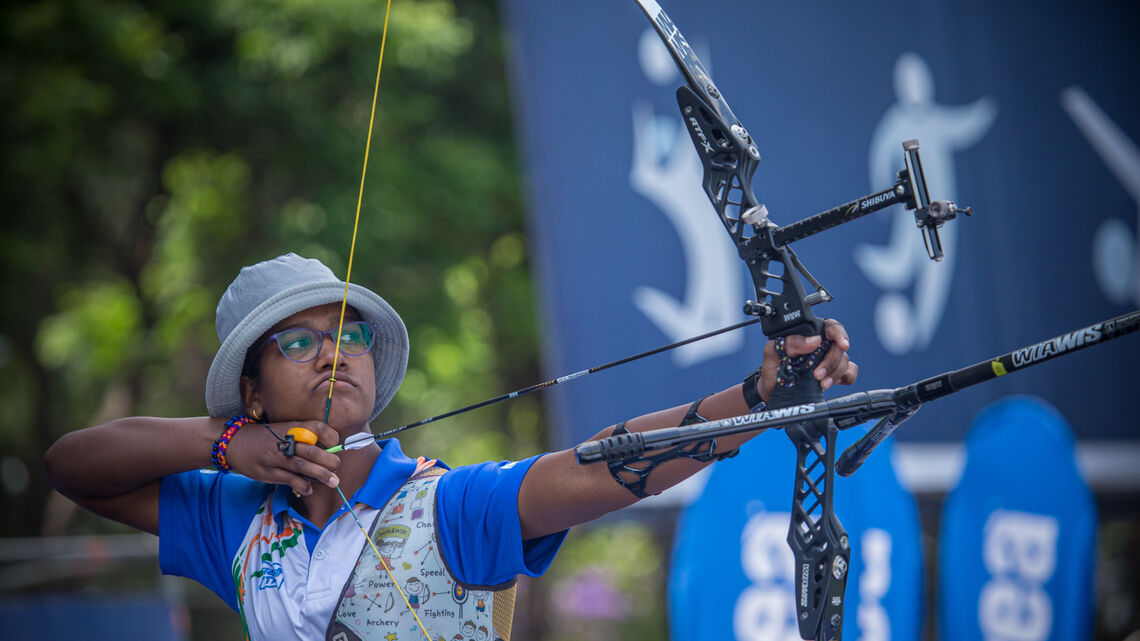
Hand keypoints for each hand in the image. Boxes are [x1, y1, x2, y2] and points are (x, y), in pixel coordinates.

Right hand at [224, 420, 341, 495]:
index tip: (336, 445)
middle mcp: (284, 441)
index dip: (331, 437)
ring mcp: (275, 457)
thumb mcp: (284, 429)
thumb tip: (328, 451)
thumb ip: (303, 437)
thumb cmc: (266, 437)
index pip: (318, 428)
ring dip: (321, 475)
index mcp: (291, 427)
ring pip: (303, 466)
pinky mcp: (267, 472)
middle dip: (329, 461)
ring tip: (333, 482)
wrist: (235, 442)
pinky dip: (302, 486)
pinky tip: (309, 489)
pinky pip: (289, 480)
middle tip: (337, 467)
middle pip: (312, 451)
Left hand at [759, 319, 857, 401]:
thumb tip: (814, 340)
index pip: (830, 327)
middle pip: (839, 346)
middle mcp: (821, 345)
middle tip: (817, 374)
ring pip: (844, 360)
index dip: (839, 333)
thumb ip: (790, 342)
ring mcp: (828, 359)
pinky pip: (850, 373)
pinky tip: (829, 383)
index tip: (842, 344)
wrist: (771, 390)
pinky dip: (844, 378)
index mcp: (808, 334)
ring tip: (820, 383)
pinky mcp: (834, 374)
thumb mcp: (772, 352)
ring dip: (834, 373)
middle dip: (831, 361)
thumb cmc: (772, 368)